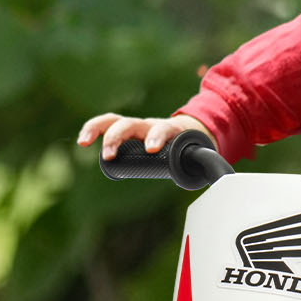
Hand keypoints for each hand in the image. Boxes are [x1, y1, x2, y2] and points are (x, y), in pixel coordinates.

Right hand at [76, 111, 210, 160]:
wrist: (187, 132)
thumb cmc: (190, 147)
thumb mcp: (200, 155)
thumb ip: (207, 166)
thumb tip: (218, 180)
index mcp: (170, 130)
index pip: (163, 129)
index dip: (157, 137)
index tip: (152, 150)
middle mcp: (150, 125)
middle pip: (132, 124)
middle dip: (118, 137)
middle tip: (108, 155)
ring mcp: (136, 126)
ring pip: (115, 121)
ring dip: (98, 129)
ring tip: (84, 143)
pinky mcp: (124, 130)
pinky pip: (106, 125)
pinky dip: (92, 130)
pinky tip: (81, 141)